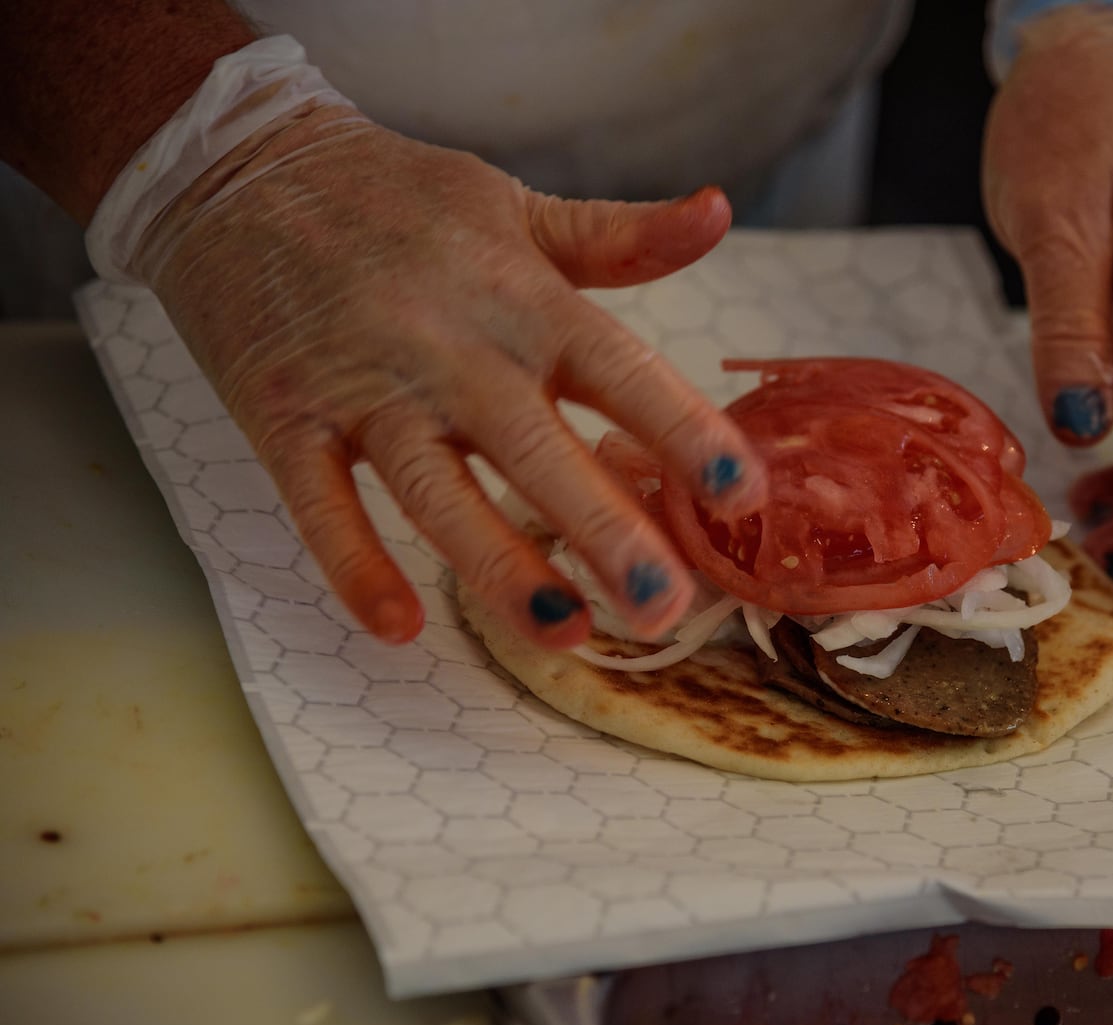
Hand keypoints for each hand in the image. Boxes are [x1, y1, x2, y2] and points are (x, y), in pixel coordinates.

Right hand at [134, 104, 768, 647]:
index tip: (741, 494)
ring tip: (565, 634)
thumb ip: (620, 236)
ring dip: (499, 567)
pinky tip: (401, 627)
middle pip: (535, 448)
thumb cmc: (395, 198)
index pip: (618, 369)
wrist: (237, 169)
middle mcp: (450, 348)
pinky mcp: (285, 419)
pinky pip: (319, 505)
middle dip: (604, 530)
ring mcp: (364, 389)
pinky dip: (354, 565)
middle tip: (665, 606)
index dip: (682, 431)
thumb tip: (716, 214)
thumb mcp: (515, 206)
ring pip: (437, 492)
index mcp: (521, 298)